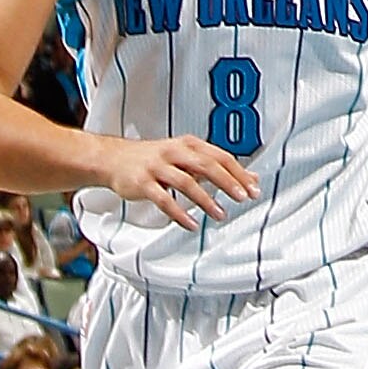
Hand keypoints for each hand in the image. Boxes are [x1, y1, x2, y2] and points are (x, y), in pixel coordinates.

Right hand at [91, 132, 261, 226]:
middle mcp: (174, 152)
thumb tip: (249, 177)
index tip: (253, 187)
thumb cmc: (154, 158)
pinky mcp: (143, 183)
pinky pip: (164, 200)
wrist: (114, 159)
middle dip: (228, 182)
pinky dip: (180, 213)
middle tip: (243, 197)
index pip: (219, 156)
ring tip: (220, 214)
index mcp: (188, 144)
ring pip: (186, 182)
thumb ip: (215, 167)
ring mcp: (158, 167)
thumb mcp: (186, 156)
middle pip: (206, 165)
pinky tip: (192, 224)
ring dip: (206, 200)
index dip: (238, 172)